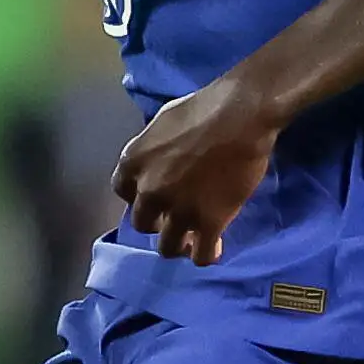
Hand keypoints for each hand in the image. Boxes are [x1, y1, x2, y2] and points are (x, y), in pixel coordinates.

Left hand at [113, 75, 280, 264]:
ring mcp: (178, 210)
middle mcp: (149, 191)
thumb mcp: (164, 122)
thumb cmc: (204, 108)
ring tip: (193, 239)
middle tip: (178, 216)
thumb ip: (153, 148)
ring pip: (168, 247)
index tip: (156, 195)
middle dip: (158, 222)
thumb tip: (158, 160)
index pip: (123, 192)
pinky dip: (206, 255)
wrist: (240, 115)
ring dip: (179, 245)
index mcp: (133, 162)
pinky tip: (214, 246)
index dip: (140, 196)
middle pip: (143, 223)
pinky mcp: (208, 223)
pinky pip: (201, 255)